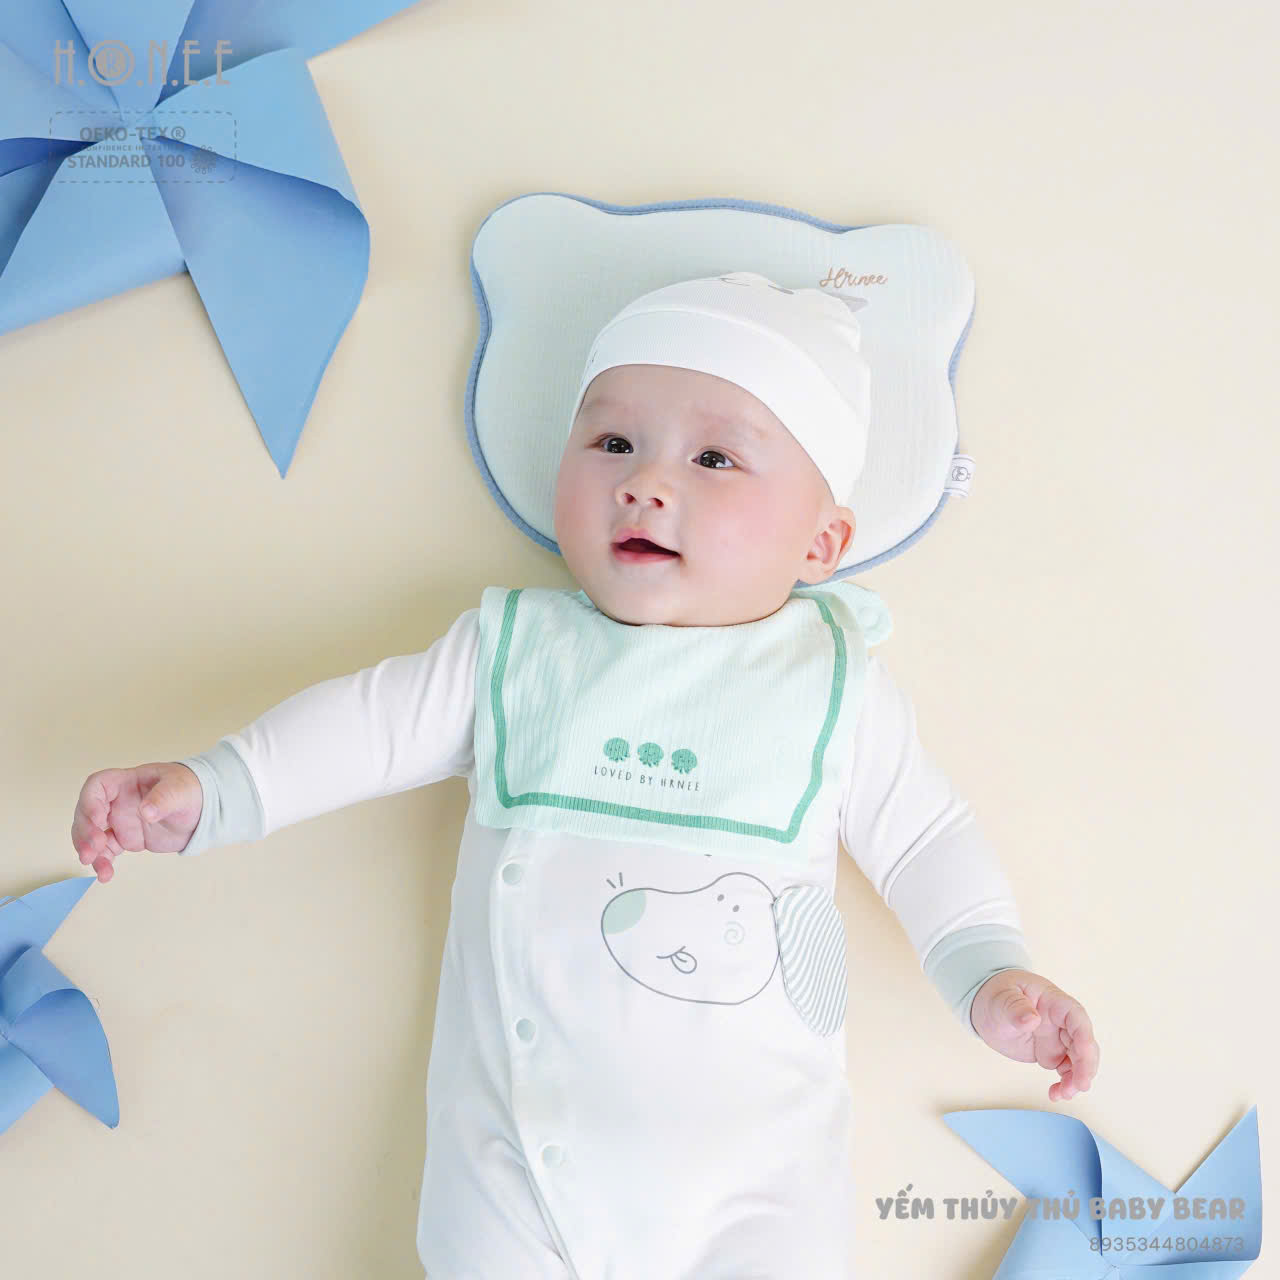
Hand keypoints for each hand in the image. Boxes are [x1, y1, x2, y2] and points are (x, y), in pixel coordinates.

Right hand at [71, 763, 203, 882]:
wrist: (202, 810)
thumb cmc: (190, 790)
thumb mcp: (181, 790)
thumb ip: (164, 798)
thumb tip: (146, 812)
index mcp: (127, 782)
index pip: (98, 785)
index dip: (91, 801)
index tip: (98, 818)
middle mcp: (117, 801)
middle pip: (87, 813)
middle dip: (85, 830)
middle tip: (93, 848)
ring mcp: (119, 821)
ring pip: (92, 835)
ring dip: (88, 850)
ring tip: (94, 864)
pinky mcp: (125, 839)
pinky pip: (106, 851)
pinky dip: (103, 862)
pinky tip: (105, 875)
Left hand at [970, 970, 1099, 1101]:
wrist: (987, 1008)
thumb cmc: (996, 996)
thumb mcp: (1001, 999)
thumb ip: (1015, 1007)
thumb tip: (1032, 1019)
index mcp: (1052, 1002)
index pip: (1076, 1017)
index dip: (1084, 1037)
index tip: (1085, 1055)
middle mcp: (1060, 1021)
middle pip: (1083, 1042)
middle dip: (1085, 1065)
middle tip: (1079, 1085)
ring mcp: (1057, 1038)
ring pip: (1079, 1060)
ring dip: (1076, 1079)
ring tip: (1062, 1094)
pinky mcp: (1051, 1054)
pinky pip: (1066, 1070)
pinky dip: (1065, 1084)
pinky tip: (1055, 1094)